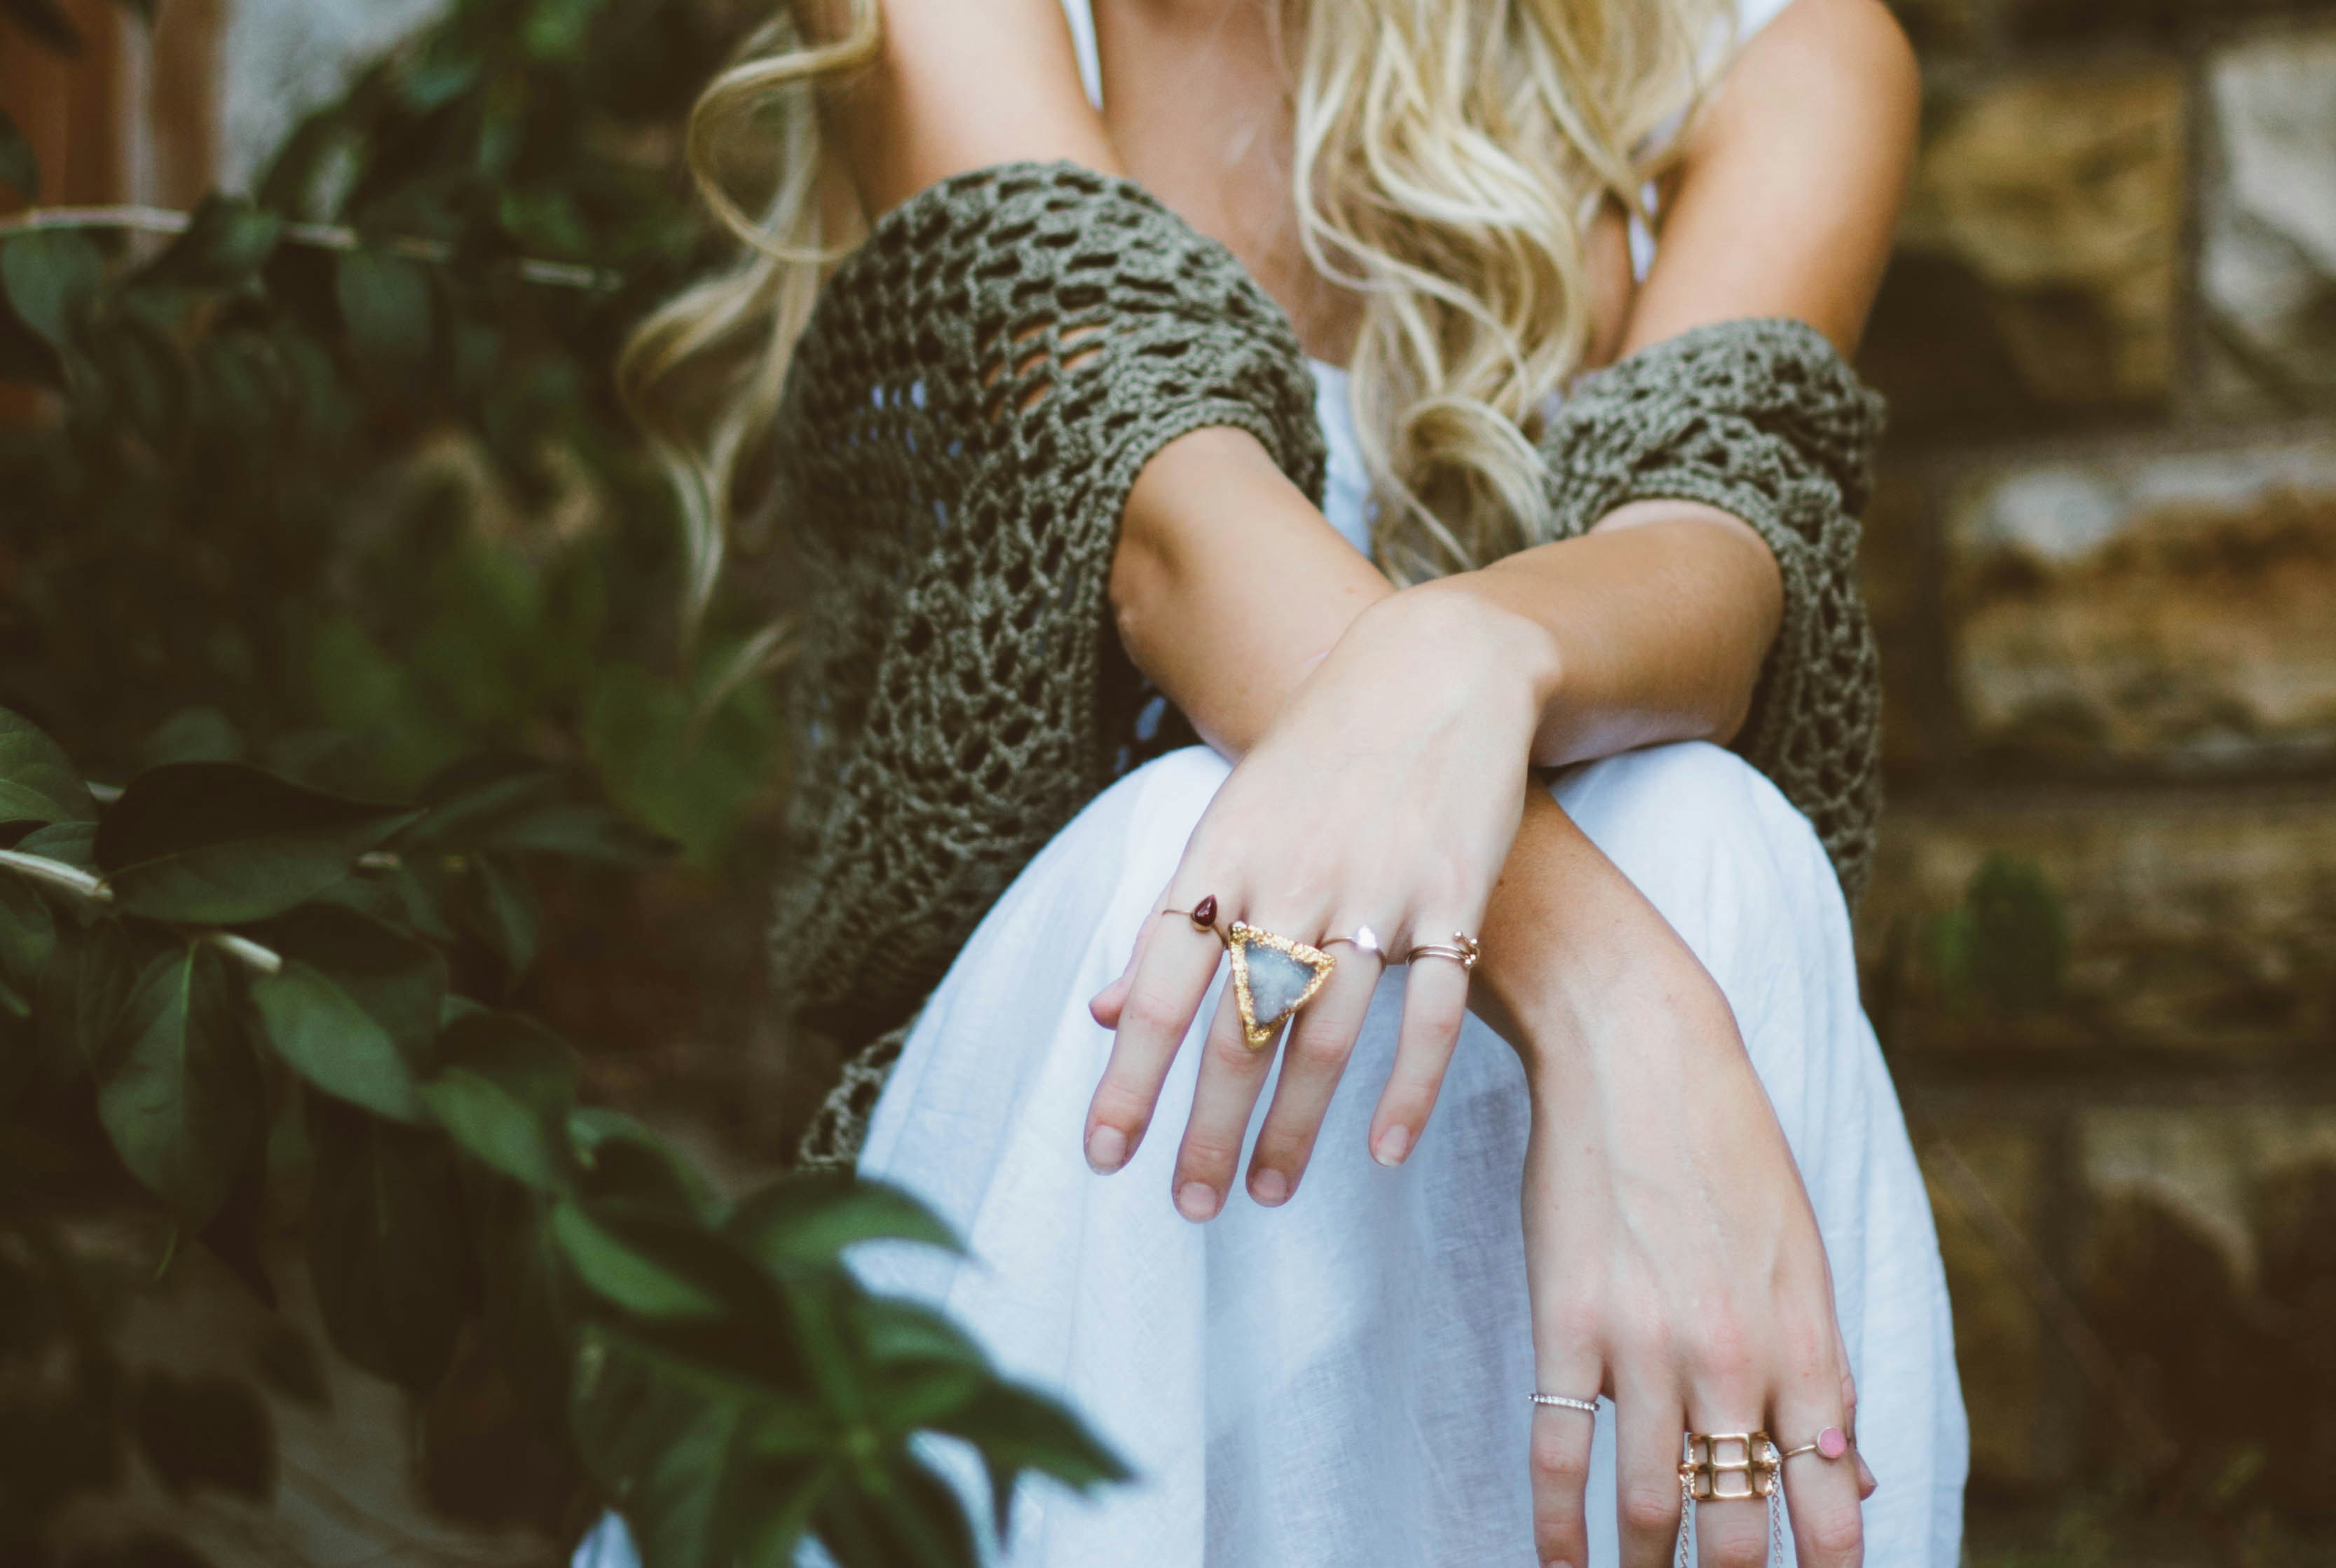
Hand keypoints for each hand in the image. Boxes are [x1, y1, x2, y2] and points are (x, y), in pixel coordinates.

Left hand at [1083, 582, 1554, 1217]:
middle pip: (1236, 1029)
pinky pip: (1431, 1011)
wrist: (1434, 670)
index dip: (1129, 1079)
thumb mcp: (1227, 825)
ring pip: (1326, 1034)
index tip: (1104, 1158)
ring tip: (1269, 1193)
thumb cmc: (1316, 760)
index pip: (1159, 990)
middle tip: (1188, 1208)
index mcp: (1221, 860)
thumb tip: (1102, 1015)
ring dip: (1293, 1127)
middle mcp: (1290, 878)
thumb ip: (1170, 924)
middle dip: (1206, 1128)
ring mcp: (1375, 888)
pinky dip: (1408, 1087)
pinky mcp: (1454, 895)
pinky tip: (1385, 1151)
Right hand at [1513, 876, 1877, 1567]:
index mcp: (1806, 1341)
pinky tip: (1561, 1563)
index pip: (1830, 1500)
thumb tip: (1855, 1477)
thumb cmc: (1727, 1146)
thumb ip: (1824, 1372)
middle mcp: (1735, 1357)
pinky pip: (1562, 1451)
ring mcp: (1647, 1342)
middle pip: (1740, 1525)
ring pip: (1652, 1505)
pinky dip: (1560, 1525)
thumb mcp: (1802, 1256)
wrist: (1635, 1048)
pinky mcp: (1567, 1320)